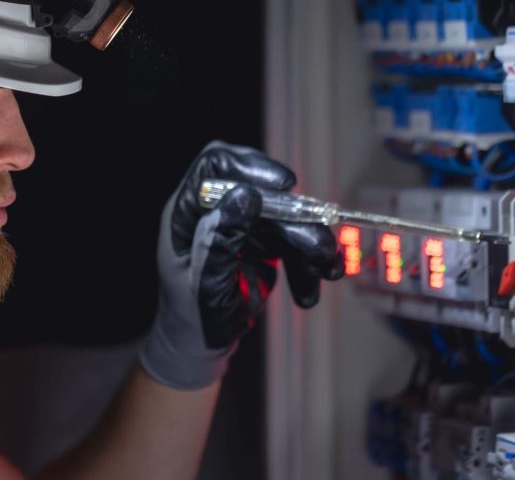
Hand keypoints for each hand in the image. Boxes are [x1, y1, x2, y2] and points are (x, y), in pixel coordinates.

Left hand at [138, 141, 342, 388]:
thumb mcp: (204, 284)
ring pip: (283, 216)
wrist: (201, 348)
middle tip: (319, 245)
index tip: (284, 185)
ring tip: (327, 269)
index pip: (213, 167)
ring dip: (310, 242)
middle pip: (259, 190)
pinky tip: (310, 293)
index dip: (248, 166)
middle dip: (294, 217)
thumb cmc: (192, 317)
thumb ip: (220, 240)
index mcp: (187, 213)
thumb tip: (244, 196)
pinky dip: (308, 265)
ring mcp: (241, 225)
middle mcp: (215, 211)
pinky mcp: (263, 242)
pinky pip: (293, 242)